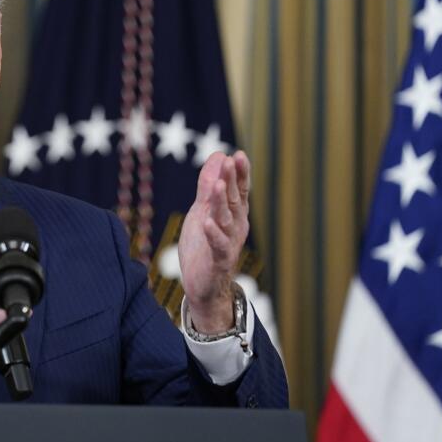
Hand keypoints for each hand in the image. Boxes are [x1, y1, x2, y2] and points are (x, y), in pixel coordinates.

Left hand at [178, 151, 250, 332]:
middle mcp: (235, 227)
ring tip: (217, 185)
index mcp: (234, 214)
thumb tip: (218, 155)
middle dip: (231, 180)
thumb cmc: (204, 246)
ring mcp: (228, 244)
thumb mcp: (203, 211)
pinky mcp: (218, 261)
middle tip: (231, 161)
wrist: (204, 287)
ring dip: (221, 202)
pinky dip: (213, 233)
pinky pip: (217, 246)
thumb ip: (208, 186)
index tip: (237, 154)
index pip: (238, 190)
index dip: (239, 173)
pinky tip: (207, 222)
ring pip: (225, 220)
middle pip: (233, 200)